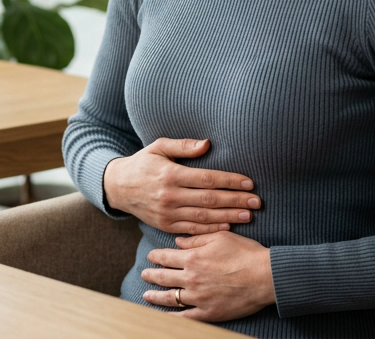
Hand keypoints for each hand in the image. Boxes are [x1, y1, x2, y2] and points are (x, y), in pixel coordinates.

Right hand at [103, 138, 259, 234]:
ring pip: (204, 217)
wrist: (118, 187)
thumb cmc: (142, 163)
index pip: (207, 179)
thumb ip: (182, 146)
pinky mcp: (166, 226)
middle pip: (210, 199)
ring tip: (248, 216)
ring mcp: (168, 213)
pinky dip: (211, 230)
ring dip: (229, 217)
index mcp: (171, 174)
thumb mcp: (158, 147)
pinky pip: (192, 230)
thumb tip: (207, 144)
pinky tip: (227, 227)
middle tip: (257, 202)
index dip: (230, 181)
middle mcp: (170, 196)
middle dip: (236, 200)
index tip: (249, 183)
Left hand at [141, 232, 274, 321]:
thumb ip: (196, 239)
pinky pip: (184, 317)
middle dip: (151, 275)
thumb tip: (178, 242)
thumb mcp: (220, 237)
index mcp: (193, 258)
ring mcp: (198, 297)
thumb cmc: (245, 253)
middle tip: (144, 274)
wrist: (265, 276)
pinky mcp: (208, 312)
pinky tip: (164, 315)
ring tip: (146, 295)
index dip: (156, 256)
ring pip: (170, 297)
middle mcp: (191, 278)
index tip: (150, 256)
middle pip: (164, 277)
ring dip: (155, 295)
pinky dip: (172, 316)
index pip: (166, 257)